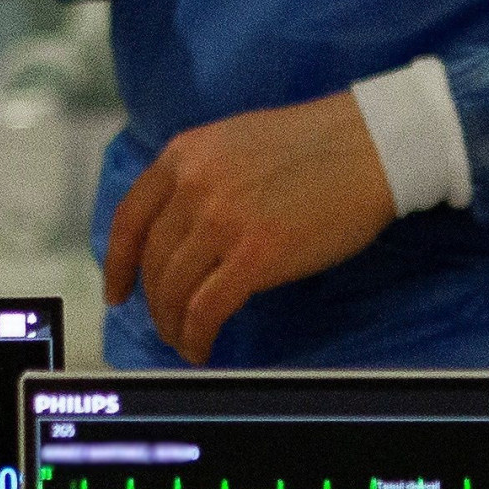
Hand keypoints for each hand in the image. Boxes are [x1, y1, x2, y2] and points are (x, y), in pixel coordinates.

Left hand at [101, 94, 397, 364]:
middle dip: (155, 301)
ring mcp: (222, 220)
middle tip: (166, 323)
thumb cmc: (316, 145)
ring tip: (185, 340)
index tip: (117, 290)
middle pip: (153, 260)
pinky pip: (206, 309)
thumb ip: (203, 176)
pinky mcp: (255, 255)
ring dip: (174, 324)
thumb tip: (183, 229)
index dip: (117, 262)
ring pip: (174, 289)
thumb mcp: (237, 141)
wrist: (372, 145)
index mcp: (185, 154)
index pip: (130, 217)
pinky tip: (202, 347)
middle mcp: (194, 186)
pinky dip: (196, 336)